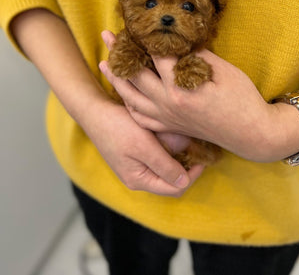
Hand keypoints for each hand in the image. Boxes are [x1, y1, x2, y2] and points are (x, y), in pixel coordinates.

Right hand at [83, 97, 203, 195]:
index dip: (192, 175)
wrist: (95, 111)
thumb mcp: (144, 146)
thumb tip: (184, 182)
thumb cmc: (117, 128)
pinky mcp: (136, 152)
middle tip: (194, 144)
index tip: (203, 158)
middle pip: (171, 177)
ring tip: (181, 134)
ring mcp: (137, 164)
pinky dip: (166, 144)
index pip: (174, 188)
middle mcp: (139, 176)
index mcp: (139, 180)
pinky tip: (168, 130)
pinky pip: (158, 153)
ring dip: (176, 151)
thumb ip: (164, 165)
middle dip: (185, 161)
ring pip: (166, 163)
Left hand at [100, 31, 298, 162]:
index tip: (135, 23)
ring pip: (132, 97)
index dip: (145, 37)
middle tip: (106, 35)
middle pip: (136, 73)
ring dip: (116, 79)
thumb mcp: (223, 69)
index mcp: (180, 86)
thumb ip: (197, 54)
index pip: (156, 55)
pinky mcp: (171, 128)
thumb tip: (180, 41)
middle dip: (120, 52)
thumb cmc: (242, 99)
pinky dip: (129, 105)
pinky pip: (142, 118)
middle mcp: (167, 103)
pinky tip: (125, 96)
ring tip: (104, 64)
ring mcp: (167, 118)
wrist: (251, 134)